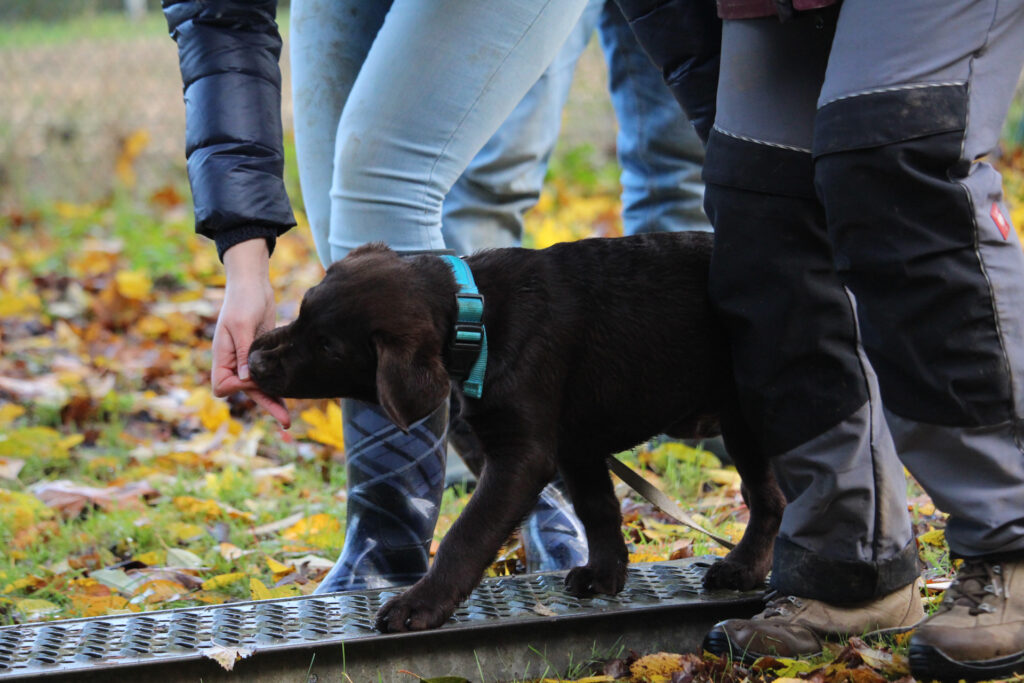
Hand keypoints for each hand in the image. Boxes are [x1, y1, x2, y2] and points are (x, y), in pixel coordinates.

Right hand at [212, 239, 290, 427]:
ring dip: (274, 400)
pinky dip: (280, 385)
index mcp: (222, 355)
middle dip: (266, 405)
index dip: (238, 389)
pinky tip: (293, 395)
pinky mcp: (265, 354)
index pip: (222, 386)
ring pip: (261, 386)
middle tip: (286, 422)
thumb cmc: (243, 300)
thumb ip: (243, 352)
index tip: (252, 382)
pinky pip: (272, 375)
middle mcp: (234, 362)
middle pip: (247, 391)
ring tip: (289, 419)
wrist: (254, 283)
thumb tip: (245, 378)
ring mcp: (249, 359)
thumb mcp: (242, 324)